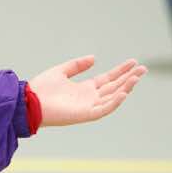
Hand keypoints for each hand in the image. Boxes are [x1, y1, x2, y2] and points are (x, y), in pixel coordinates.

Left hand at [27, 55, 145, 127]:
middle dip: (129, 78)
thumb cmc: (41, 89)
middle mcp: (89, 98)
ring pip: (112, 97)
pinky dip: (114, 102)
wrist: (28, 101)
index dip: (121, 71)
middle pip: (114, 87)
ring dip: (125, 88)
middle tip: (143, 68)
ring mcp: (88, 107)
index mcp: (84, 89)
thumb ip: (77, 65)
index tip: (133, 62)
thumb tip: (94, 58)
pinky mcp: (85, 115)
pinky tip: (123, 92)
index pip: (108, 79)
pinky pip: (104, 109)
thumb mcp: (61, 71)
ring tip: (136, 77)